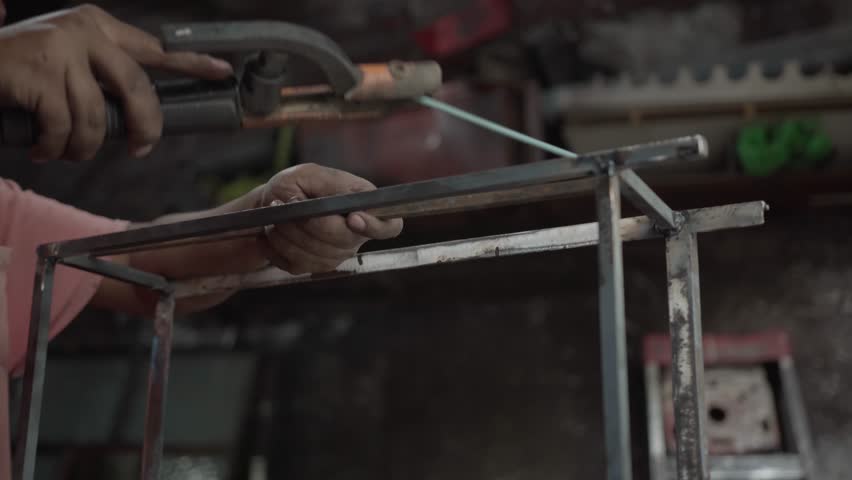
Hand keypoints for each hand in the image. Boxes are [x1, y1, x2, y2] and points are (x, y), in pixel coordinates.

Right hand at [0, 4, 232, 161]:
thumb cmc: (21, 71)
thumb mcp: (67, 61)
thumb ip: (102, 76)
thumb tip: (138, 116)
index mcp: (97, 27)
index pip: (154, 48)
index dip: (192, 62)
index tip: (223, 70)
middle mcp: (83, 32)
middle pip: (137, 87)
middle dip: (144, 126)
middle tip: (141, 148)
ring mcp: (59, 50)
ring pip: (97, 118)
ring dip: (84, 147)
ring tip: (68, 152)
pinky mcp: (37, 73)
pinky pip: (63, 127)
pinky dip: (55, 147)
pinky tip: (43, 149)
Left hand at [257, 163, 403, 273]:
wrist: (271, 205)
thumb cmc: (293, 186)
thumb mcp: (303, 174)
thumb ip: (317, 188)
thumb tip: (320, 210)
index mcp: (364, 205)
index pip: (389, 226)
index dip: (375, 226)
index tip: (353, 219)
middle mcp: (356, 233)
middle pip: (344, 240)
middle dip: (308, 224)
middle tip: (283, 204)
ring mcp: (338, 253)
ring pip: (317, 254)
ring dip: (288, 234)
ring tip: (275, 215)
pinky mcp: (316, 267)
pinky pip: (299, 264)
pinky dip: (279, 247)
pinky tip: (274, 231)